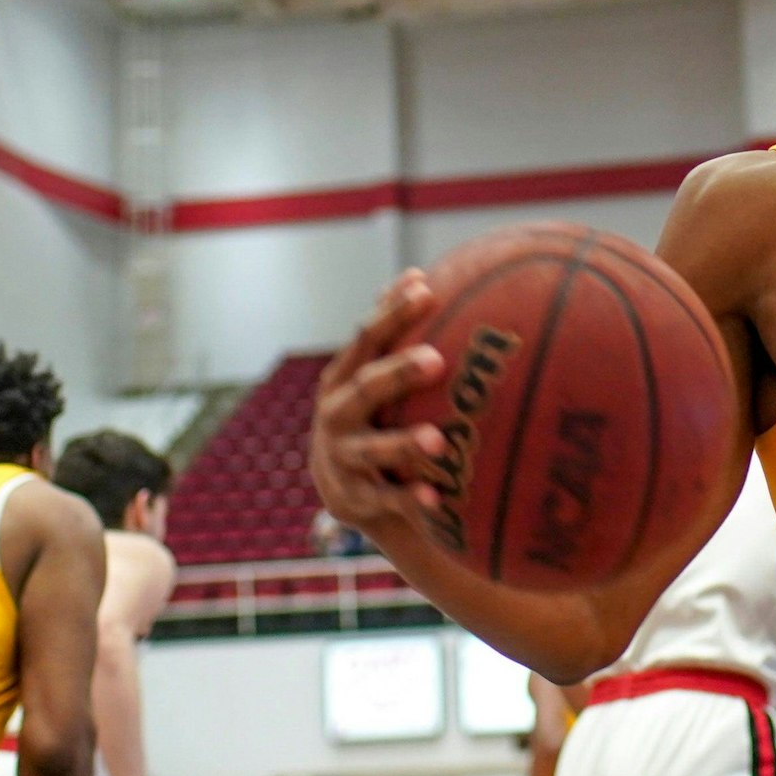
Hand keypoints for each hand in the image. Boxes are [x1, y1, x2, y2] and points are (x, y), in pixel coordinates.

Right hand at [309, 270, 449, 534]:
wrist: (345, 487)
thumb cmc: (372, 412)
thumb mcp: (371, 372)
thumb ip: (390, 329)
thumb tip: (419, 275)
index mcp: (343, 377)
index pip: (366, 338)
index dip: (393, 313)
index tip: (426, 290)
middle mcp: (337, 414)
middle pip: (365, 388)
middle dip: (398, 373)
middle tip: (436, 360)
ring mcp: (344, 457)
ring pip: (372, 449)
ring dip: (404, 443)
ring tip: (438, 440)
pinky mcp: (357, 498)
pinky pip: (386, 500)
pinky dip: (410, 500)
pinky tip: (437, 500)